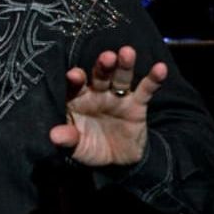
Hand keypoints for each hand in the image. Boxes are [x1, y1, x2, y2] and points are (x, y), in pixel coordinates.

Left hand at [50, 45, 167, 166]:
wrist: (117, 161)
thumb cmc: (90, 147)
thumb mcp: (76, 148)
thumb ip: (67, 140)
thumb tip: (54, 136)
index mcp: (77, 100)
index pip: (74, 86)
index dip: (75, 79)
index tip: (74, 75)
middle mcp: (97, 93)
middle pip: (99, 76)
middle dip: (102, 66)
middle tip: (106, 57)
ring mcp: (117, 97)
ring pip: (121, 77)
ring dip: (124, 65)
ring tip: (127, 53)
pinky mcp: (137, 104)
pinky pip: (146, 90)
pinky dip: (153, 79)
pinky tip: (160, 68)